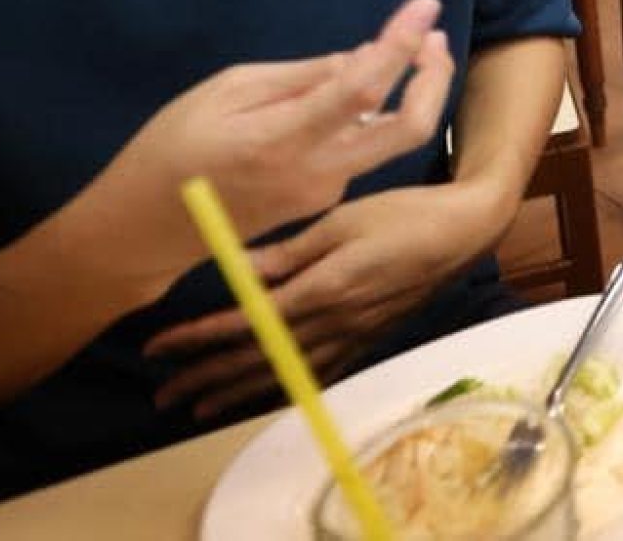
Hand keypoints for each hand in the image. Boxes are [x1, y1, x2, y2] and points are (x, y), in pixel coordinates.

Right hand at [91, 0, 452, 287]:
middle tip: (433, 35)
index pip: (364, 88)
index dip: (401, 44)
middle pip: (408, 128)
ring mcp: (324, 192)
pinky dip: (368, 115)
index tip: (425, 4)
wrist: (144, 230)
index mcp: (285, 139)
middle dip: (433, 77)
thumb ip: (301, 77)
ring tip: (402, 49)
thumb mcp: (226, 91)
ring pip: (386, 137)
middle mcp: (317, 172)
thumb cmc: (172, 148)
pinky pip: (358, 148)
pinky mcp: (322, 199)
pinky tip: (351, 94)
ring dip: (407, 94)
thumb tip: (361, 60)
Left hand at [145, 183, 500, 419]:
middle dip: (206, 377)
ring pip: (285, 372)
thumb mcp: (342, 220)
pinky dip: (285, 386)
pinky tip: (267, 393)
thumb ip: (289, 252)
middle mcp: (334, 322)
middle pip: (259, 358)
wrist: (465, 230)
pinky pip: (318, 371)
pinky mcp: (369, 336)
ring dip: (238, 391)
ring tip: (198, 407)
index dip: (199, 338)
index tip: (158, 347)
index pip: (247, 323)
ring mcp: (353, 335)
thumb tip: (237, 271)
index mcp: (322, 289)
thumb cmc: (404, 214)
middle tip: (162, 394)